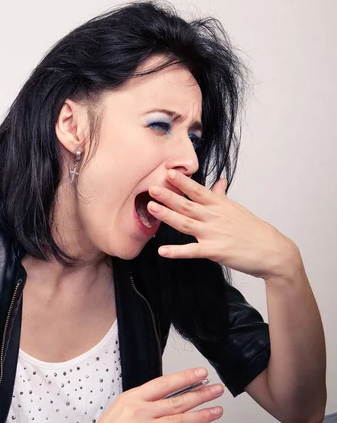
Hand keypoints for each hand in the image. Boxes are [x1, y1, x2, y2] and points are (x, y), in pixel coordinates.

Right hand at [76, 368, 223, 422]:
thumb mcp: (119, 412)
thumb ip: (140, 406)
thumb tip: (163, 404)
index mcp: (131, 398)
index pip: (164, 383)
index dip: (185, 377)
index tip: (201, 374)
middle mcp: (137, 409)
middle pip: (176, 400)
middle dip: (201, 394)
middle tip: (216, 390)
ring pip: (178, 419)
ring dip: (201, 415)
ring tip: (216, 411)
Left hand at [148, 170, 297, 279]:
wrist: (272, 251)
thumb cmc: (253, 230)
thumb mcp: (236, 209)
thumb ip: (222, 196)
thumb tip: (219, 182)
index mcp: (220, 205)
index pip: (198, 190)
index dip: (182, 181)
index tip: (167, 171)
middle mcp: (214, 216)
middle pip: (187, 204)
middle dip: (168, 195)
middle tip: (151, 187)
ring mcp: (214, 233)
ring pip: (185, 223)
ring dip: (167, 215)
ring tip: (151, 207)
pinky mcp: (215, 251)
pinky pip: (192, 251)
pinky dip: (177, 251)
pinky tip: (162, 251)